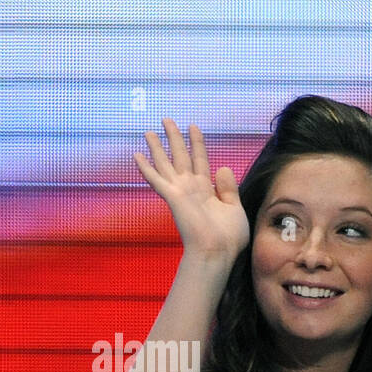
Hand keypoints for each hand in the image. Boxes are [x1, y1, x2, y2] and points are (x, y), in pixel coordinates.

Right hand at [134, 117, 249, 262]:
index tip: (193, 127)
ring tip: (149, 132)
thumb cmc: (228, 237)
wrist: (217, 252)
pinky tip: (136, 155)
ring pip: (166, 163)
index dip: (197, 143)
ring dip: (157, 147)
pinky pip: (156, 179)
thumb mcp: (235, 209)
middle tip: (166, 120)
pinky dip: (145, 167)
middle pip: (180, 156)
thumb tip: (223, 167)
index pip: (200, 160)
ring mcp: (180, 192)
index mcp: (207, 190)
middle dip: (174, 137)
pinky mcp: (172, 197)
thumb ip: (229, 189)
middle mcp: (191, 188)